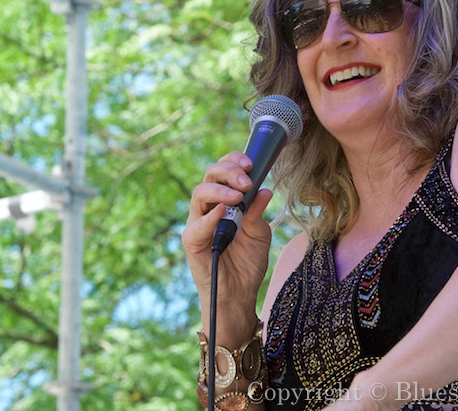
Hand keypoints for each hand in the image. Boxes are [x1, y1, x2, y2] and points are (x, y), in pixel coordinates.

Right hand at [181, 151, 272, 343]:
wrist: (240, 294)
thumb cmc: (247, 262)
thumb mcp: (259, 233)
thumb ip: (259, 211)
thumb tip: (265, 190)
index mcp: (225, 201)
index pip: (222, 172)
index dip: (234, 162)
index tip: (251, 163)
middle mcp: (208, 208)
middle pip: (209, 176)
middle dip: (229, 172)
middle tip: (247, 179)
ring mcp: (198, 223)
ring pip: (200, 193)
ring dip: (221, 190)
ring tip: (239, 195)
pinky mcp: (193, 242)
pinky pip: (197, 225)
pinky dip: (210, 216)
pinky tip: (224, 211)